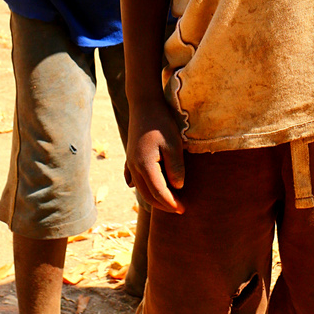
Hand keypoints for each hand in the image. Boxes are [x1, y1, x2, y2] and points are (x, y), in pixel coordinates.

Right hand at [126, 98, 185, 213]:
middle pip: (147, 194)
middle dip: (163, 204)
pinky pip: (133, 177)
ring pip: (140, 187)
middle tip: (178, 208)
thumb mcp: (174, 144)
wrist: (144, 104)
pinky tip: (140, 187)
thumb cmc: (162, 122)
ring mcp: (130, 161)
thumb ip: (176, 168)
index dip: (171, 203)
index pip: (158, 193)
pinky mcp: (130, 155)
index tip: (183, 209)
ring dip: (153, 197)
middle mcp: (135, 167)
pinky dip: (140, 185)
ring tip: (168, 201)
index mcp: (145, 165)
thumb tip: (177, 187)